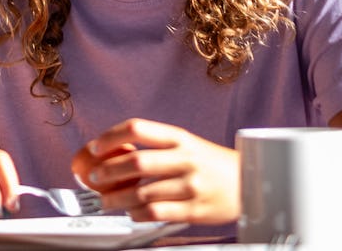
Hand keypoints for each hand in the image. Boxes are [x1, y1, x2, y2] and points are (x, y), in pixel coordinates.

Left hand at [71, 118, 238, 224]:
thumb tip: (111, 153)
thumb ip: (155, 147)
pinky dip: (138, 214)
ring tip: (106, 200)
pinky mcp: (195, 209)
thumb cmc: (210, 163)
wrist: (248, 182)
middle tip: (93, 178)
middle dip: (107, 172)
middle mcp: (185, 158)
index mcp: (179, 137)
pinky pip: (157, 213)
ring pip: (143, 192)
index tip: (94, 147)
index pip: (137, 128)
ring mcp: (191, 185)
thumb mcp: (186, 144)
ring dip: (117, 198)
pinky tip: (132, 212)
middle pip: (136, 162)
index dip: (110, 137)